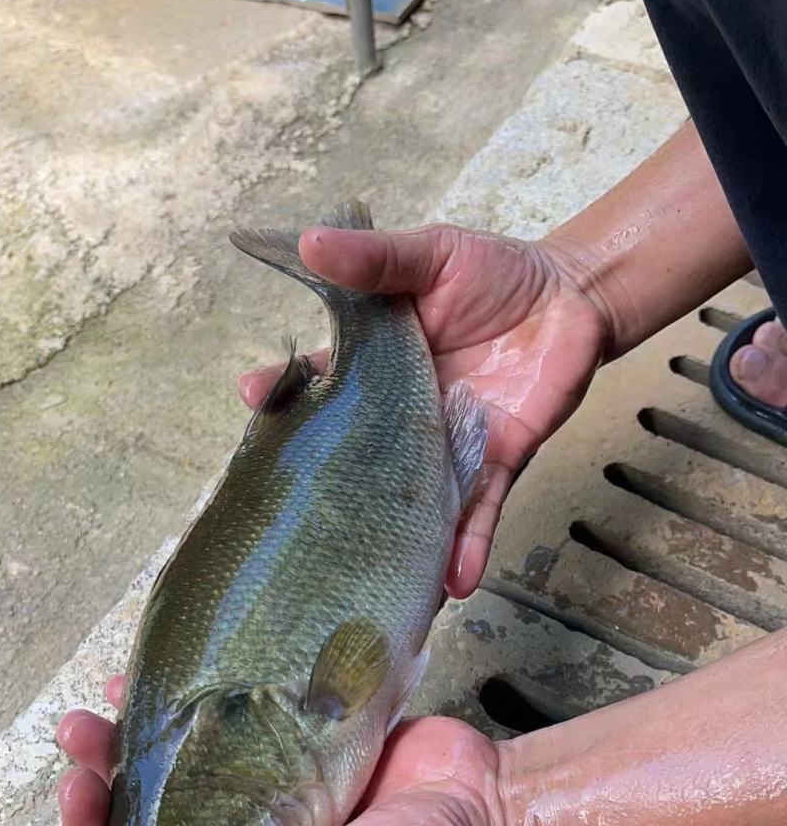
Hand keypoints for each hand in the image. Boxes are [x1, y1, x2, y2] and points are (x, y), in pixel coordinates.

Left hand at [58, 686, 543, 825]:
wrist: (498, 808)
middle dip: (96, 822)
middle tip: (83, 774)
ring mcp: (261, 817)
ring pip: (166, 795)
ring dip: (119, 765)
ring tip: (90, 724)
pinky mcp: (283, 762)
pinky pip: (213, 744)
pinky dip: (172, 722)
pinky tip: (143, 694)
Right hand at [240, 222, 613, 597]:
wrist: (573, 298)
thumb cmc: (495, 274)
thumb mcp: (430, 254)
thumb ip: (377, 260)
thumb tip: (310, 242)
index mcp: (377, 366)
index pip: (320, 384)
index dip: (285, 393)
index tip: (253, 397)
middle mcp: (402, 416)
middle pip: (354, 456)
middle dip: (320, 484)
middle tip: (290, 509)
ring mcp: (445, 446)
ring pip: (408, 500)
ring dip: (388, 540)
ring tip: (359, 580)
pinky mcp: (495, 463)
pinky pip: (477, 512)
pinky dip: (465, 547)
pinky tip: (452, 583)